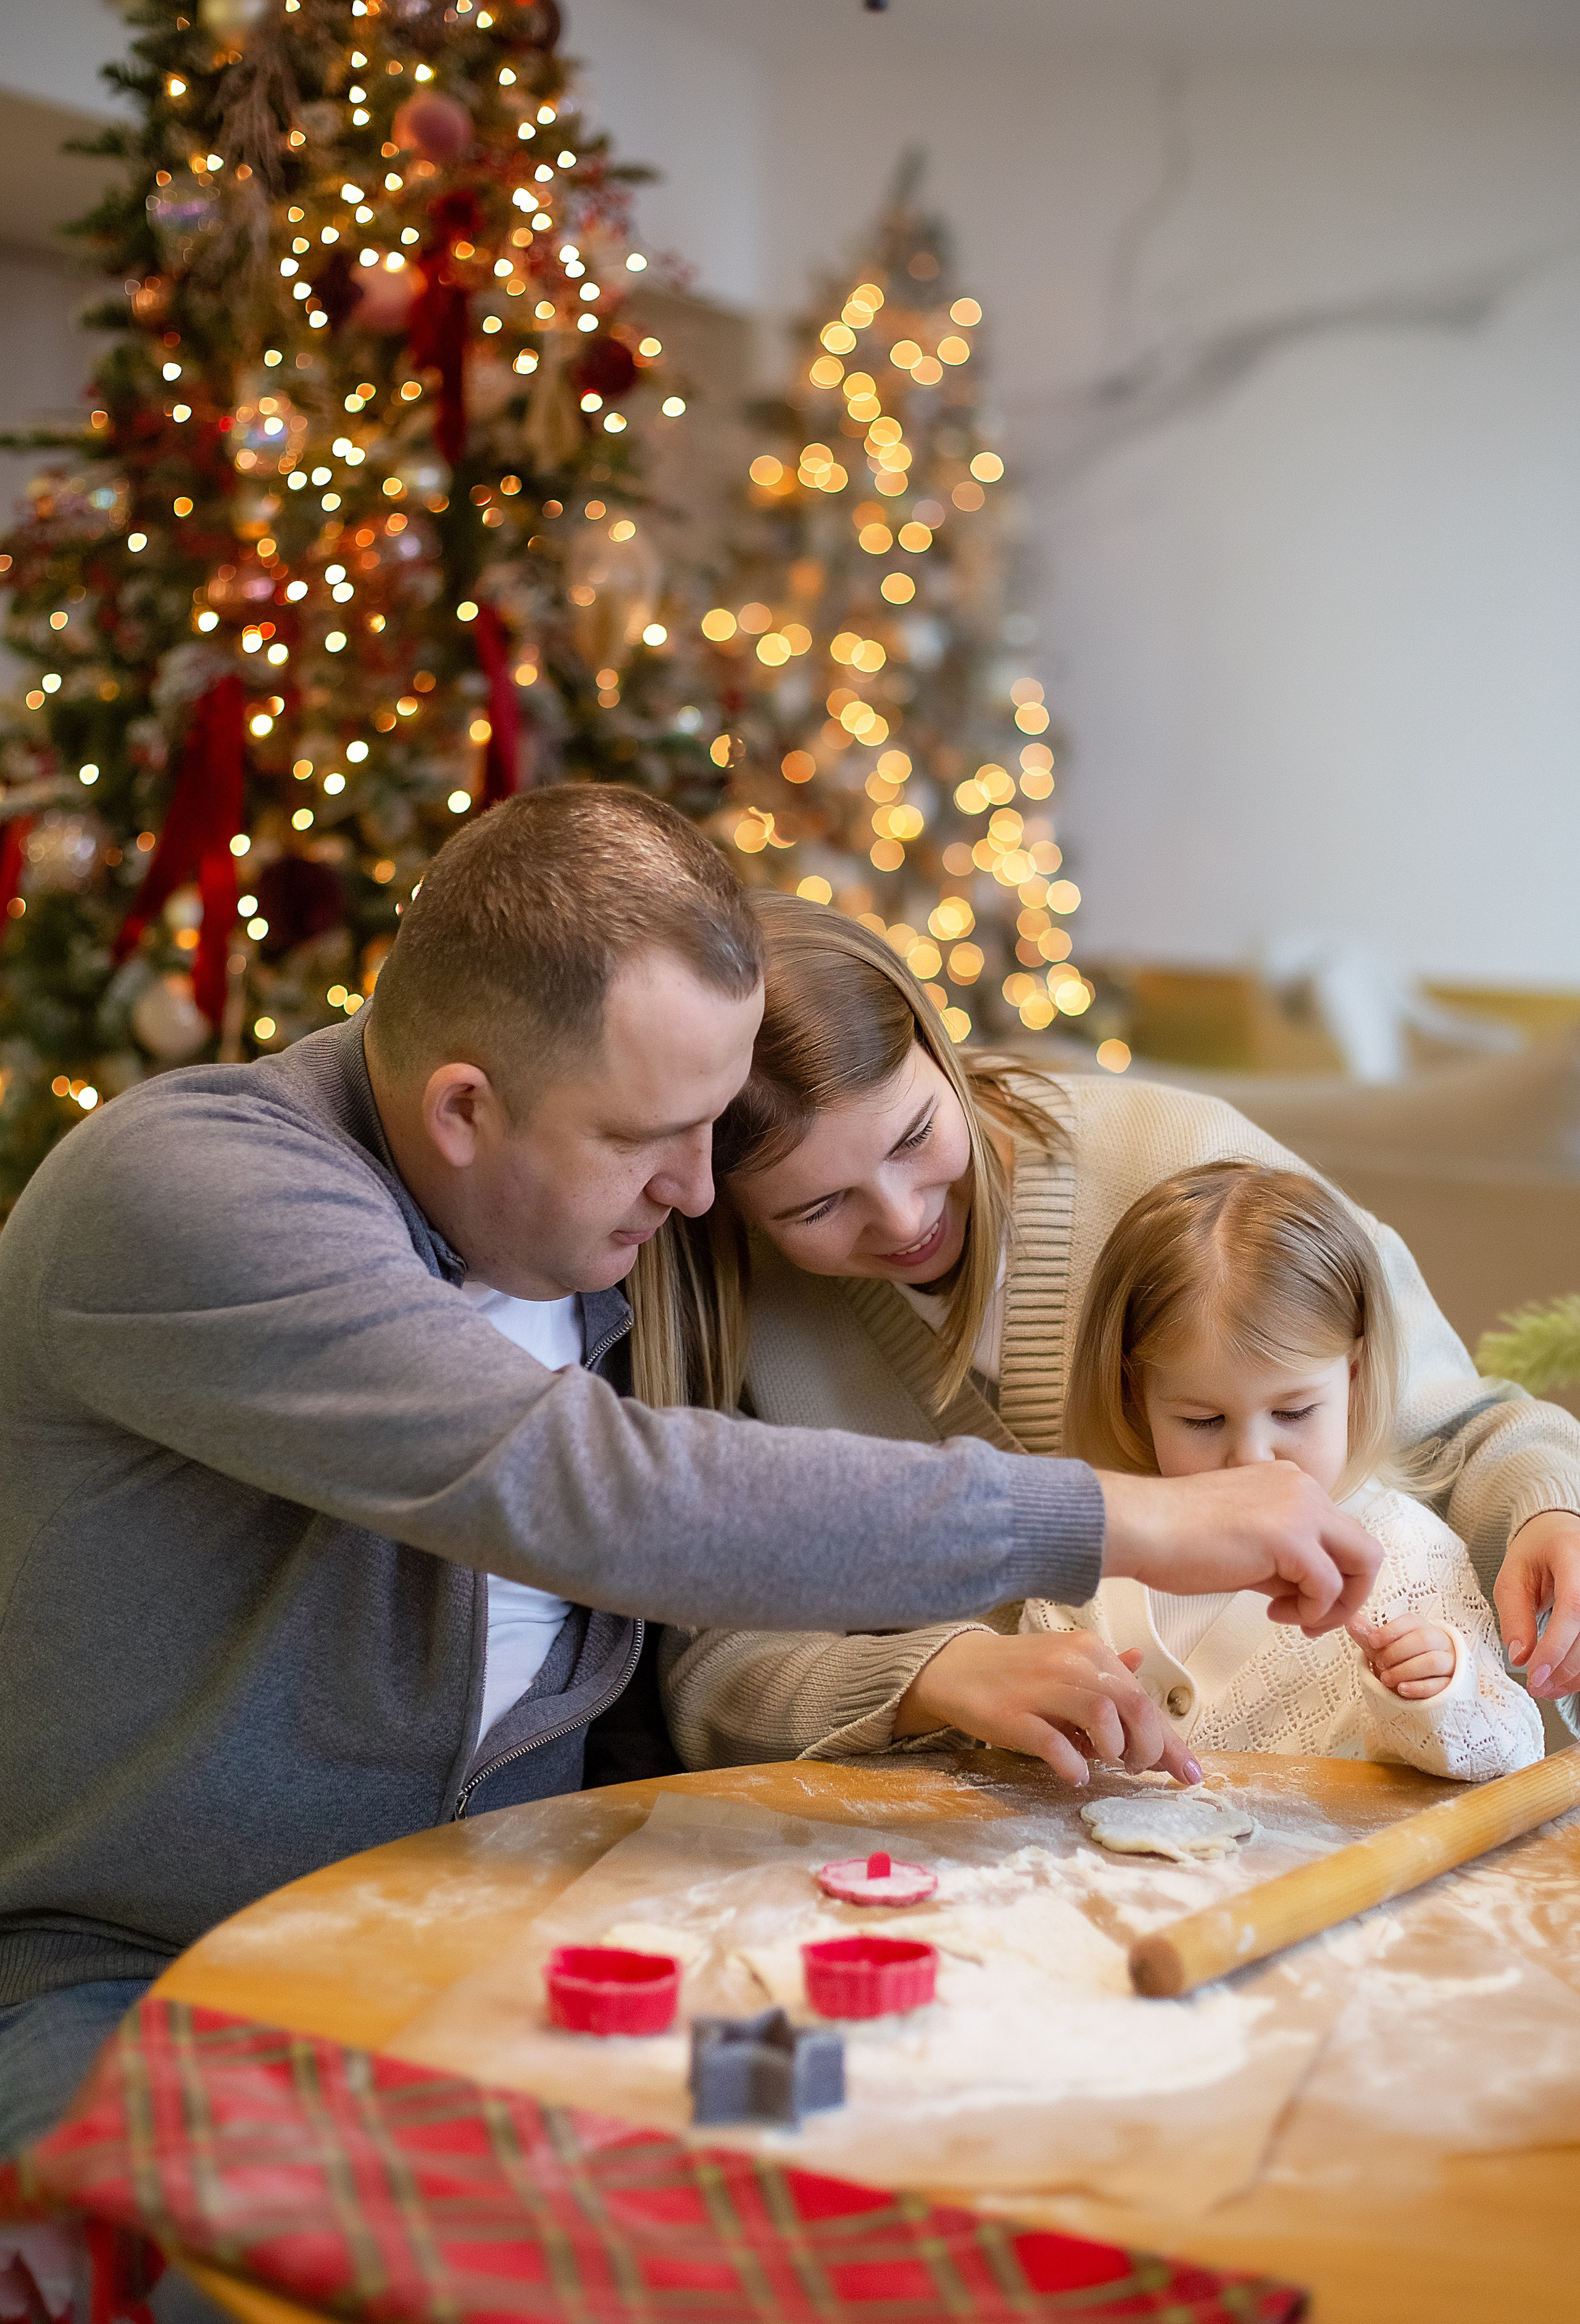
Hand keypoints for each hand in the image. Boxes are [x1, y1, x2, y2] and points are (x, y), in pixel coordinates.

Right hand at [891, 1628, 1203, 1785]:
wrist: (954, 1667)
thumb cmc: (1016, 1670)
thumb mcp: (1064, 1661)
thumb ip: (1104, 1668)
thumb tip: (1141, 1661)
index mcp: (1089, 1651)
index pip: (1143, 1696)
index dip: (1172, 1740)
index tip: (1189, 1774)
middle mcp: (1070, 1663)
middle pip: (1133, 1705)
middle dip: (1150, 1746)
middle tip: (1140, 1769)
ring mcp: (1040, 1688)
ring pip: (1102, 1715)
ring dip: (1117, 1750)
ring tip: (1111, 1765)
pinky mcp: (1012, 1715)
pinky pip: (1052, 1741)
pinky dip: (1072, 1763)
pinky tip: (1076, 1773)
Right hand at [1097, 1461, 1382, 1633]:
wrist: (1140, 1527)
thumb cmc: (1175, 1537)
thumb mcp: (1245, 1545)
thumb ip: (1283, 1560)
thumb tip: (1306, 1592)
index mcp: (1289, 1483)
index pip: (1339, 1534)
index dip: (1332, 1576)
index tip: (1302, 1601)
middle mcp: (1303, 1488)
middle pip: (1363, 1548)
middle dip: (1349, 1593)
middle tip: (1315, 1619)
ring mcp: (1301, 1509)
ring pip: (1362, 1562)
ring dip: (1337, 1604)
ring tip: (1298, 1619)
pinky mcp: (1291, 1538)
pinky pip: (1328, 1586)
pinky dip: (1312, 1610)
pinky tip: (1276, 1612)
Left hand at [1348, 1612, 1455, 1699]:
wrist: (1420, 1686)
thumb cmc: (1401, 1661)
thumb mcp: (1383, 1648)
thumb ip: (1368, 1635)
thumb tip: (1350, 1618)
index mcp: (1422, 1628)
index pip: (1411, 1621)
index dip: (1391, 1630)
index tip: (1372, 1641)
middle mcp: (1439, 1642)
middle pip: (1423, 1640)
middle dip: (1397, 1652)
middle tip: (1380, 1664)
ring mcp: (1449, 1663)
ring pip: (1433, 1661)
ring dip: (1405, 1670)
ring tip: (1386, 1679)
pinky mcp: (1452, 1685)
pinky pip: (1439, 1685)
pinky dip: (1418, 1687)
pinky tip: (1401, 1690)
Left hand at [1494, 1509, 1579, 1699]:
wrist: (1560, 1534)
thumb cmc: (1535, 1552)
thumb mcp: (1512, 1576)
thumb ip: (1515, 1615)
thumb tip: (1520, 1657)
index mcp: (1572, 1556)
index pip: (1573, 1607)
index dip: (1556, 1646)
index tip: (1536, 1674)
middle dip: (1564, 1668)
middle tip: (1538, 1687)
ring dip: (1576, 1674)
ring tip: (1549, 1687)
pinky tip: (1566, 1678)